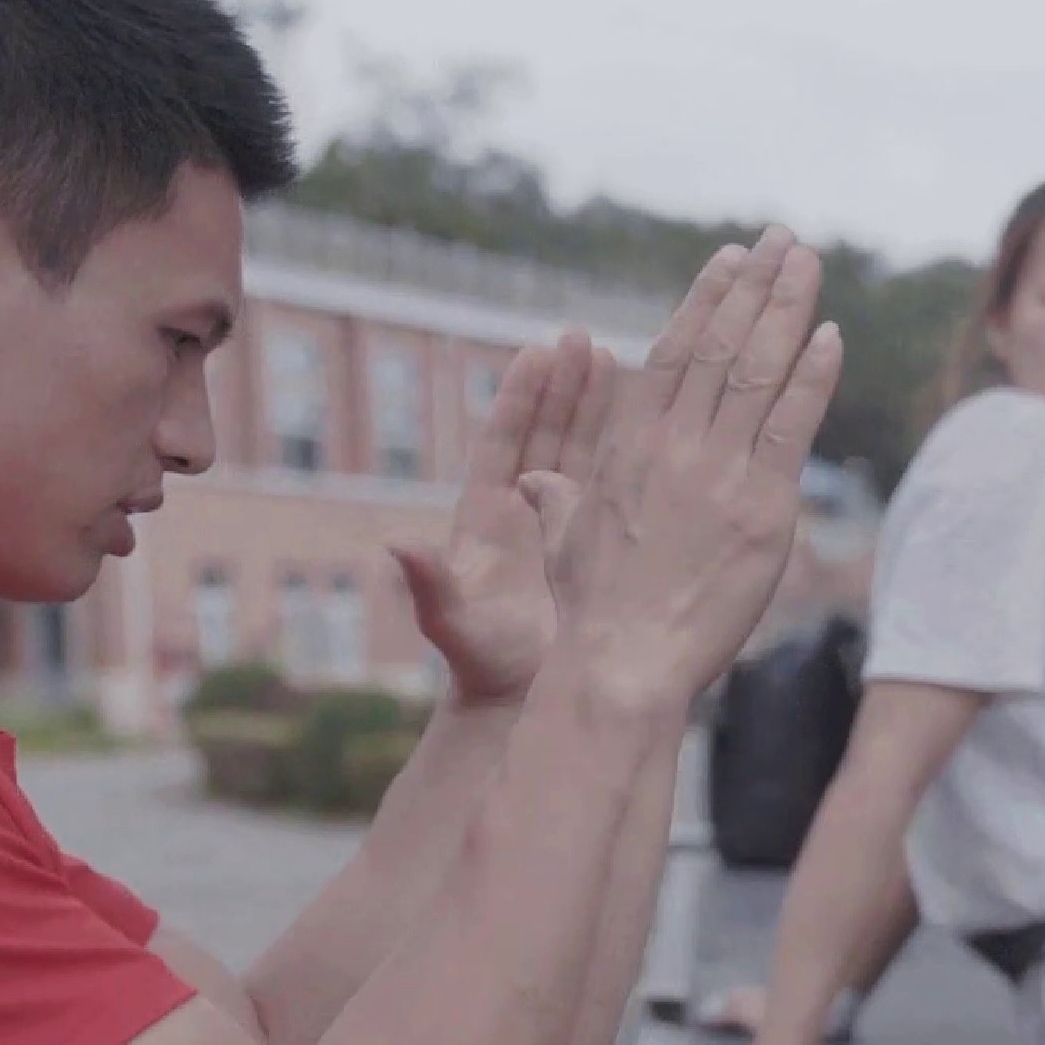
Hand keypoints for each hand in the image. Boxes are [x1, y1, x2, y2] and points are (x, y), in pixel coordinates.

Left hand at [390, 332, 614, 706]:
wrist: (522, 705)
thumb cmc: (488, 667)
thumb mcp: (456, 623)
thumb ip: (429, 584)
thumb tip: (396, 545)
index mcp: (485, 520)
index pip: (504, 444)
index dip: (520, 399)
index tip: (536, 352)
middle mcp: (522, 516)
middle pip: (542, 435)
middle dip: (562, 388)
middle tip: (580, 339)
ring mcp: (558, 528)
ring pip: (578, 454)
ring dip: (594, 409)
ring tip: (615, 357)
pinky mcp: (591, 546)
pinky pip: (607, 489)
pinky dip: (623, 454)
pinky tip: (648, 422)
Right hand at [547, 228, 844, 712]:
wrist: (622, 663)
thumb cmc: (590, 611)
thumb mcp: (563, 541)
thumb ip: (559, 500)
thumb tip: (536, 483)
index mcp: (628, 443)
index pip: (673, 350)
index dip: (707, 299)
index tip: (732, 260)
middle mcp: (673, 445)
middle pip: (721, 344)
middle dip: (757, 284)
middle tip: (786, 239)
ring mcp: (719, 472)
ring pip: (759, 370)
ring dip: (789, 307)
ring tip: (810, 261)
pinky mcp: (761, 508)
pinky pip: (793, 427)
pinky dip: (813, 377)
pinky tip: (831, 336)